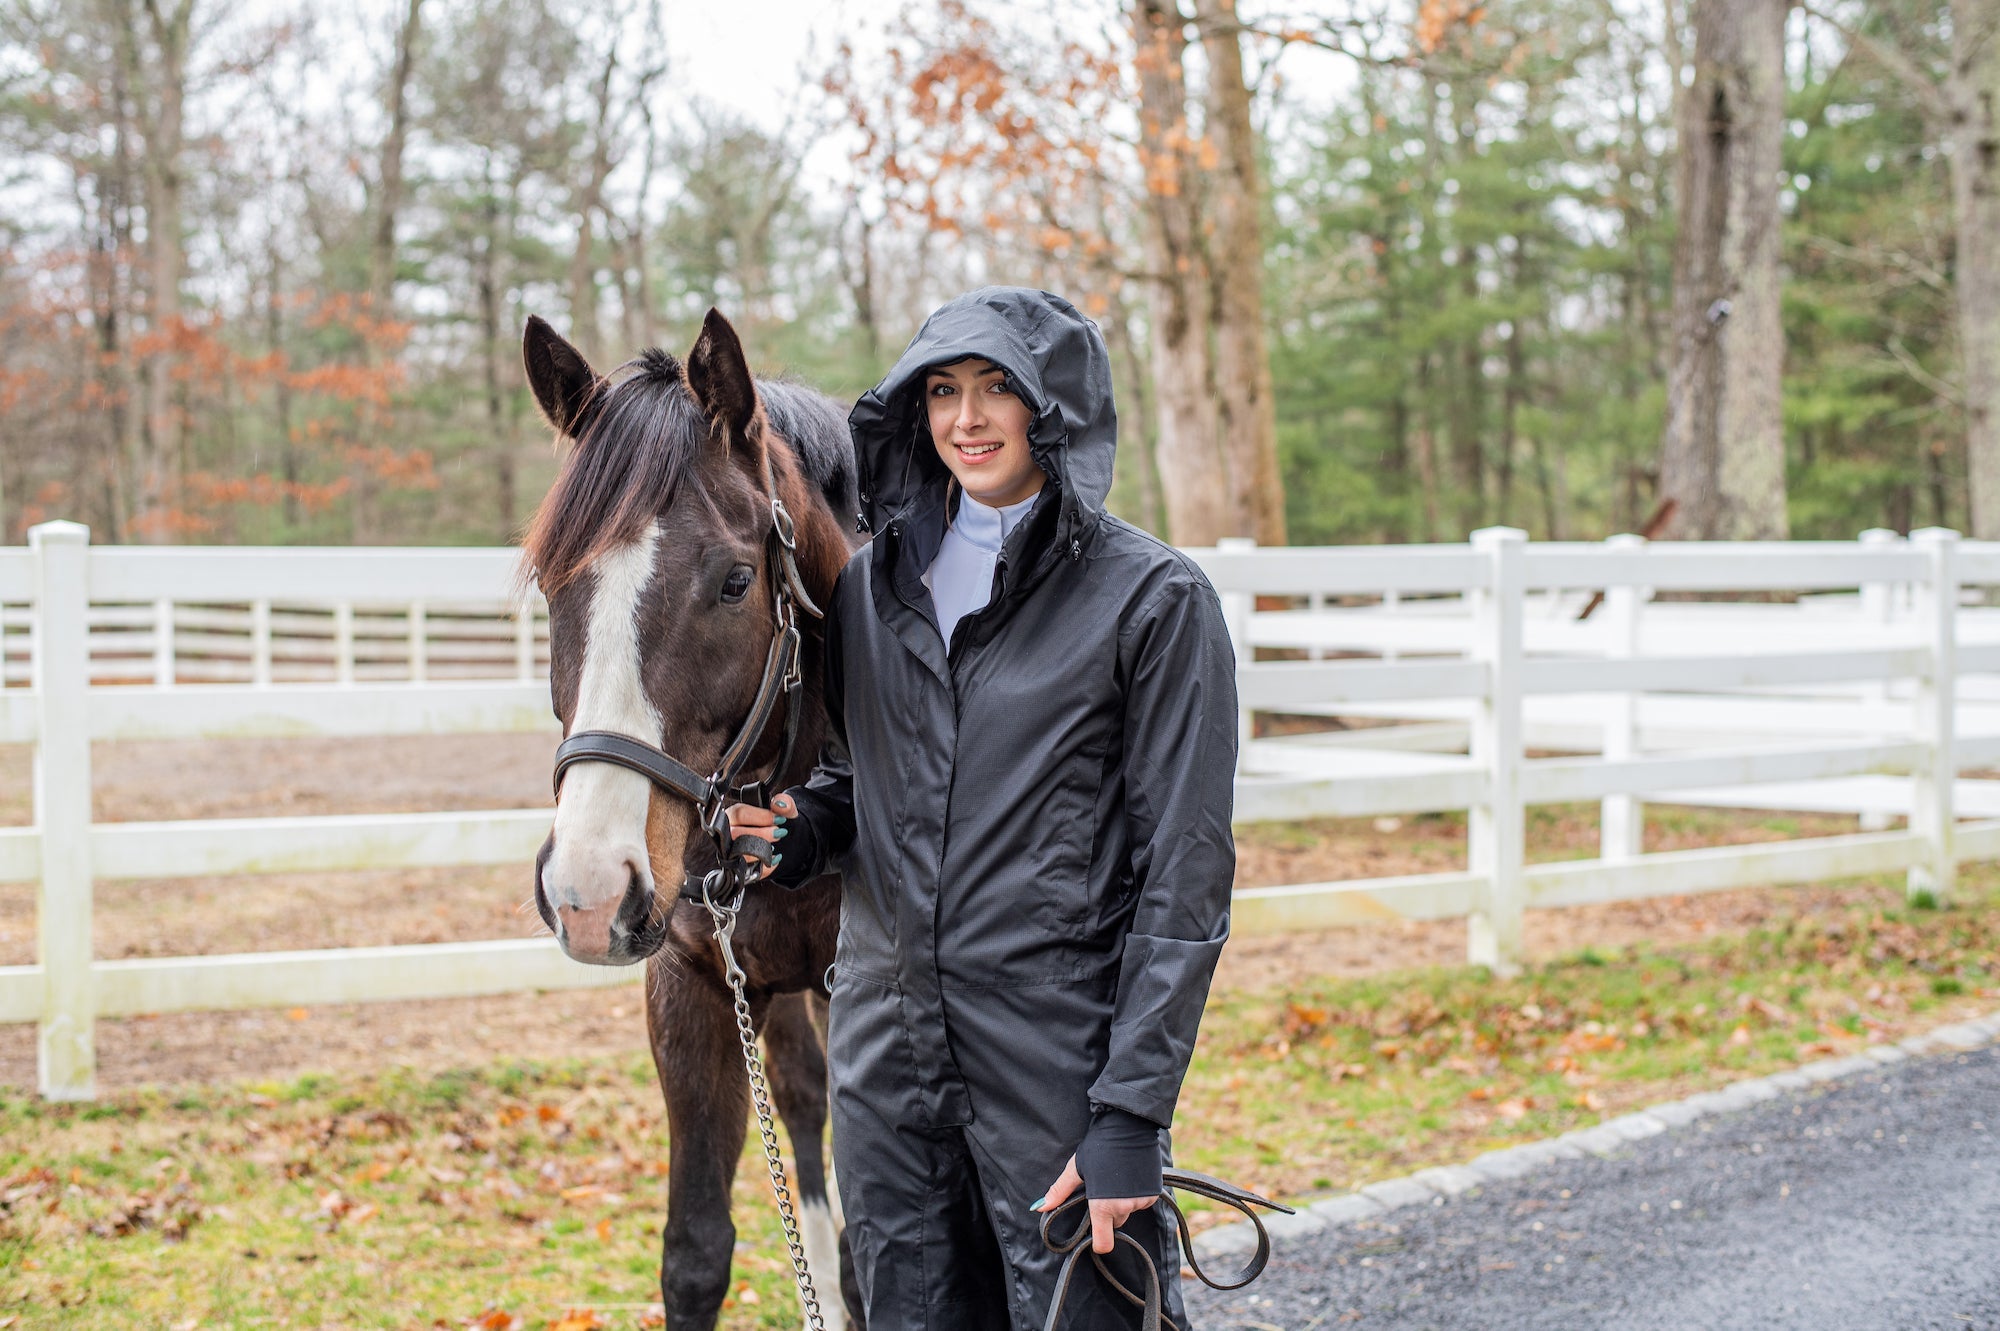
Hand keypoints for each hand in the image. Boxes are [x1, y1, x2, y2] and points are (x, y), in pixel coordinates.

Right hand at [723, 791, 797, 878]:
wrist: (785, 842)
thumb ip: (785, 803)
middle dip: (762, 834)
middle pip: (736, 834)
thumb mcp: (785, 811)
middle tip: (779, 833)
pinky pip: (747, 872)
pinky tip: (774, 860)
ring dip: (761, 851)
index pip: (739, 813)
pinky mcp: (738, 870)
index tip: (779, 819)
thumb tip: (780, 804)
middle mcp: (727, 834)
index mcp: (733, 815)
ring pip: (738, 854)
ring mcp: (730, 853)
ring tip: (774, 846)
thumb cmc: (777, 824)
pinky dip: (764, 868)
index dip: (761, 816)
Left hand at [1031, 1154, 1157, 1254]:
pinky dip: (1136, 1195)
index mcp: (1102, 1206)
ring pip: (1128, 1211)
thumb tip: (1038, 1208)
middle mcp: (1123, 1208)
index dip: (1098, 1242)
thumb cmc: (1099, 1147)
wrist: (1129, 1127)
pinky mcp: (1153, 1194)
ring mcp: (1140, 1202)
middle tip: (1103, 1189)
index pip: (1104, 1243)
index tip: (1095, 1232)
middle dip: (1109, 1212)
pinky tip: (1130, 1176)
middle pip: (1115, 1223)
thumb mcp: (1076, 1169)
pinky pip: (1141, 1203)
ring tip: (1117, 1178)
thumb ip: (1059, 1191)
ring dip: (1123, 1202)